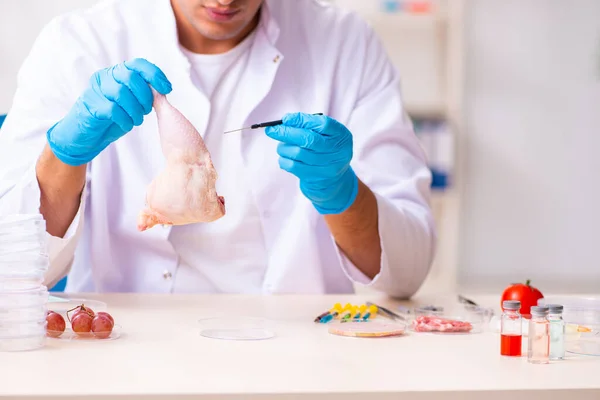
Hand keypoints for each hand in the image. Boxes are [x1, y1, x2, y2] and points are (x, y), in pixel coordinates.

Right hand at [47, 58, 171, 165]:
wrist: (86, 136)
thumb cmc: (112, 119)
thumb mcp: (132, 103)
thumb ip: (144, 94)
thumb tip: (163, 89)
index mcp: (116, 73)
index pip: (138, 64)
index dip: (155, 75)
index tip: (167, 89)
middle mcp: (105, 77)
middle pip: (130, 77)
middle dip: (145, 96)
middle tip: (147, 111)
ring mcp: (95, 91)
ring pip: (121, 92)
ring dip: (135, 110)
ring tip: (136, 120)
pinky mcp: (90, 107)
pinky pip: (112, 109)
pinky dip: (125, 119)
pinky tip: (127, 125)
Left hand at [265, 112, 358, 213]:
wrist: (332, 179)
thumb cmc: (325, 149)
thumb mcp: (325, 134)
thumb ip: (310, 125)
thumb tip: (286, 120)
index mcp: (341, 135)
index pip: (323, 124)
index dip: (302, 120)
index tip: (286, 118)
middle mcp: (337, 151)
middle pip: (309, 139)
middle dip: (287, 133)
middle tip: (271, 130)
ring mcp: (327, 166)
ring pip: (298, 153)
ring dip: (283, 147)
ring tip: (281, 146)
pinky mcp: (315, 177)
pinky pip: (293, 166)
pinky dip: (284, 159)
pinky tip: (284, 157)